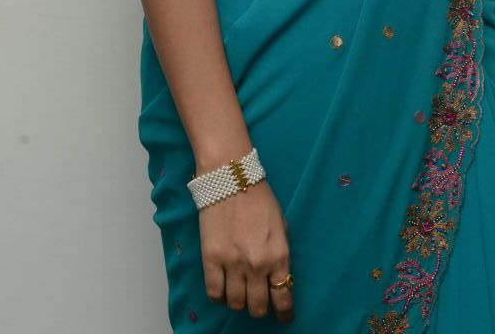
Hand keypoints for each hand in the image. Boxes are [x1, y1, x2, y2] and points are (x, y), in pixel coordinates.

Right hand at [199, 178, 294, 323]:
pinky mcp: (211, 259)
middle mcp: (257, 265)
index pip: (283, 297)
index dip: (284, 313)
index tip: (283, 317)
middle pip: (258, 307)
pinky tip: (223, 291)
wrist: (230, 176)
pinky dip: (219, 298)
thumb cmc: (259, 196)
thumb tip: (277, 275)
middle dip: (260, 310)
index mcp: (279, 255)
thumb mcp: (280, 225)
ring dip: (239, 304)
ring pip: (236, 304)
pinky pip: (214, 293)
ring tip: (240, 294)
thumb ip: (279, 252)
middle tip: (258, 304)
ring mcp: (233, 264)